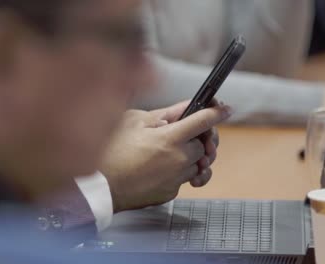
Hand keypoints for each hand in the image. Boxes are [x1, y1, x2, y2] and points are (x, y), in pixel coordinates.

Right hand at [100, 100, 231, 212]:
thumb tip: (183, 109)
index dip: (217, 112)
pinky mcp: (170, 193)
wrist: (99, 186)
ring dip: (188, 156)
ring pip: (195, 164)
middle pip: (204, 146)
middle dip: (198, 138)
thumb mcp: (133, 122)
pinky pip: (182, 179)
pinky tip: (161, 167)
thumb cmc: (111, 152)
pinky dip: (177, 172)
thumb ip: (164, 114)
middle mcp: (178, 160)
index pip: (204, 121)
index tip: (224, 109)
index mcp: (170, 138)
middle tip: (185, 134)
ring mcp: (176, 179)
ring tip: (169, 151)